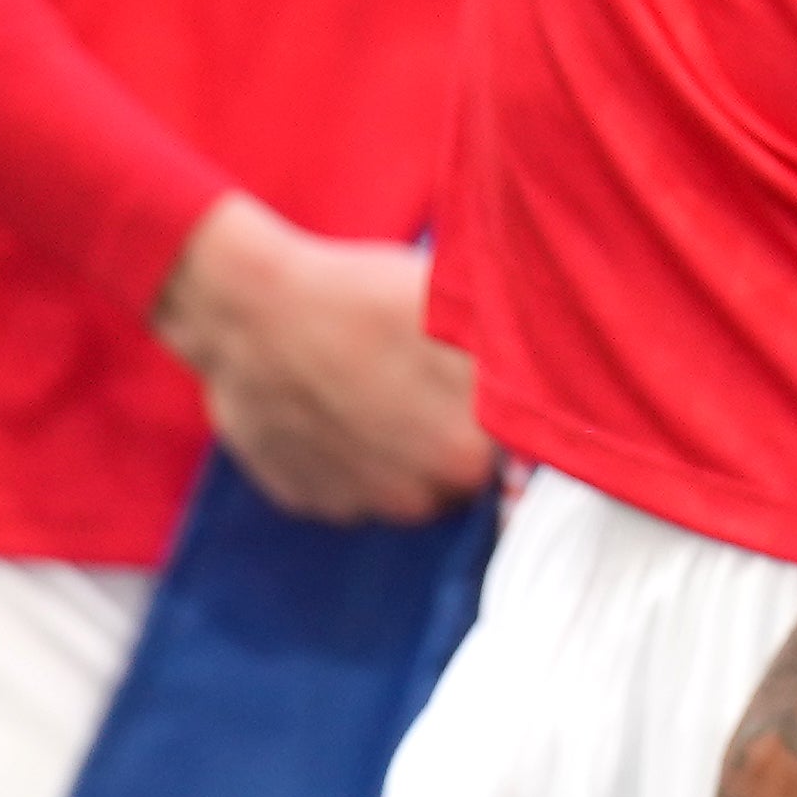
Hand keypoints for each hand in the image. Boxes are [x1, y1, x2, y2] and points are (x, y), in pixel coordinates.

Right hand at [148, 200, 488, 522]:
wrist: (245, 309)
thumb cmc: (353, 293)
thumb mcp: (450, 302)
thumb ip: (506, 347)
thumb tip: (551, 363)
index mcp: (467, 448)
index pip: (517, 455)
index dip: (507, 417)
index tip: (487, 385)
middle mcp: (417, 494)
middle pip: (461, 474)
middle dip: (454, 432)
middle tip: (426, 377)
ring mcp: (357, 503)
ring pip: (405, 485)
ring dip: (402, 450)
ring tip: (376, 387)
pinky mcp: (307, 500)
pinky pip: (349, 486)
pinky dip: (349, 456)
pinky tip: (335, 404)